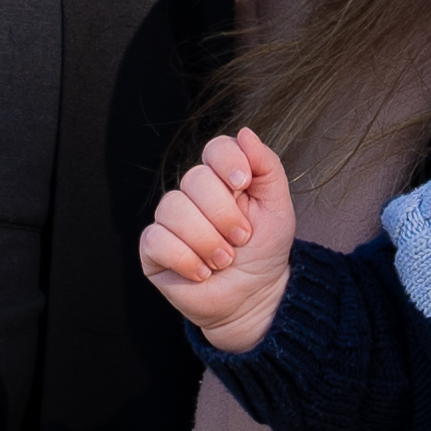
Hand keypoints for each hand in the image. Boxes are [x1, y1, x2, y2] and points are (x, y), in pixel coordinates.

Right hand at [137, 128, 298, 351]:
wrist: (254, 297)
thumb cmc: (264, 252)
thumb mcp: (278, 208)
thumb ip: (267, 167)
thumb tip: (245, 133)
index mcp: (223, 179)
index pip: (215, 149)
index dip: (228, 162)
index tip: (244, 184)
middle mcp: (192, 195)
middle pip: (195, 179)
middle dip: (225, 215)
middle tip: (241, 240)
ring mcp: (169, 220)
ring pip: (174, 209)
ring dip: (208, 242)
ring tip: (224, 261)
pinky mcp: (153, 249)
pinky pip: (158, 240)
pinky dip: (185, 259)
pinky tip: (202, 272)